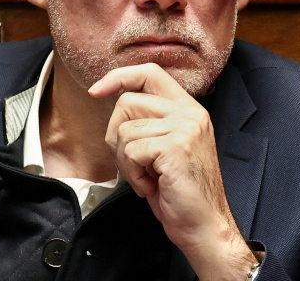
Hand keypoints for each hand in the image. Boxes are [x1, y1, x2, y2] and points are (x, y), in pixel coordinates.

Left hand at [89, 63, 255, 279]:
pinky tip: (152, 186)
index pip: (149, 73)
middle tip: (134, 164)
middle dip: (117, 136)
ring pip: (125, 130)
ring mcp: (184, 127)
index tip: (96, 91)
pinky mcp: (175, 146)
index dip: (119, 77)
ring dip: (126, 162)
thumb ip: (148, 121)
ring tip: (148, 178)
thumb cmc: (179, 192)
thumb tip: (114, 101)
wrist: (204, 226)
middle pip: (127, 102)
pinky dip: (133, 174)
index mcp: (187, 109)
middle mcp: (189, 113)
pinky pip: (130, 151)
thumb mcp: (164, 146)